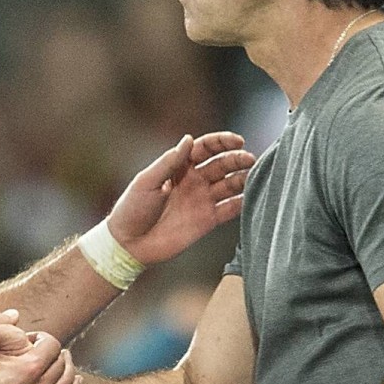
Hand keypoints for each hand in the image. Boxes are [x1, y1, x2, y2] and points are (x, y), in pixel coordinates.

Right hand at [0, 330, 80, 383]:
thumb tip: (12, 312)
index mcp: (28, 368)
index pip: (51, 344)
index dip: (42, 338)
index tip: (33, 339)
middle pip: (61, 362)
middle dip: (54, 353)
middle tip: (46, 349)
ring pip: (68, 382)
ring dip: (67, 368)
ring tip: (62, 361)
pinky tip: (74, 382)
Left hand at [108, 132, 253, 264]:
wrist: (129, 244)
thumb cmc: (132, 209)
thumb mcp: (147, 181)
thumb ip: (169, 161)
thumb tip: (189, 138)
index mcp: (179, 167)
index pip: (205, 148)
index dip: (222, 142)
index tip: (238, 140)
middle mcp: (194, 181)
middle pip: (222, 164)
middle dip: (237, 159)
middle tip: (250, 159)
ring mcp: (202, 200)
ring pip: (230, 184)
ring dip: (244, 178)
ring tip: (254, 175)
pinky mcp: (207, 221)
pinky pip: (230, 209)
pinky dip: (243, 203)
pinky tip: (253, 197)